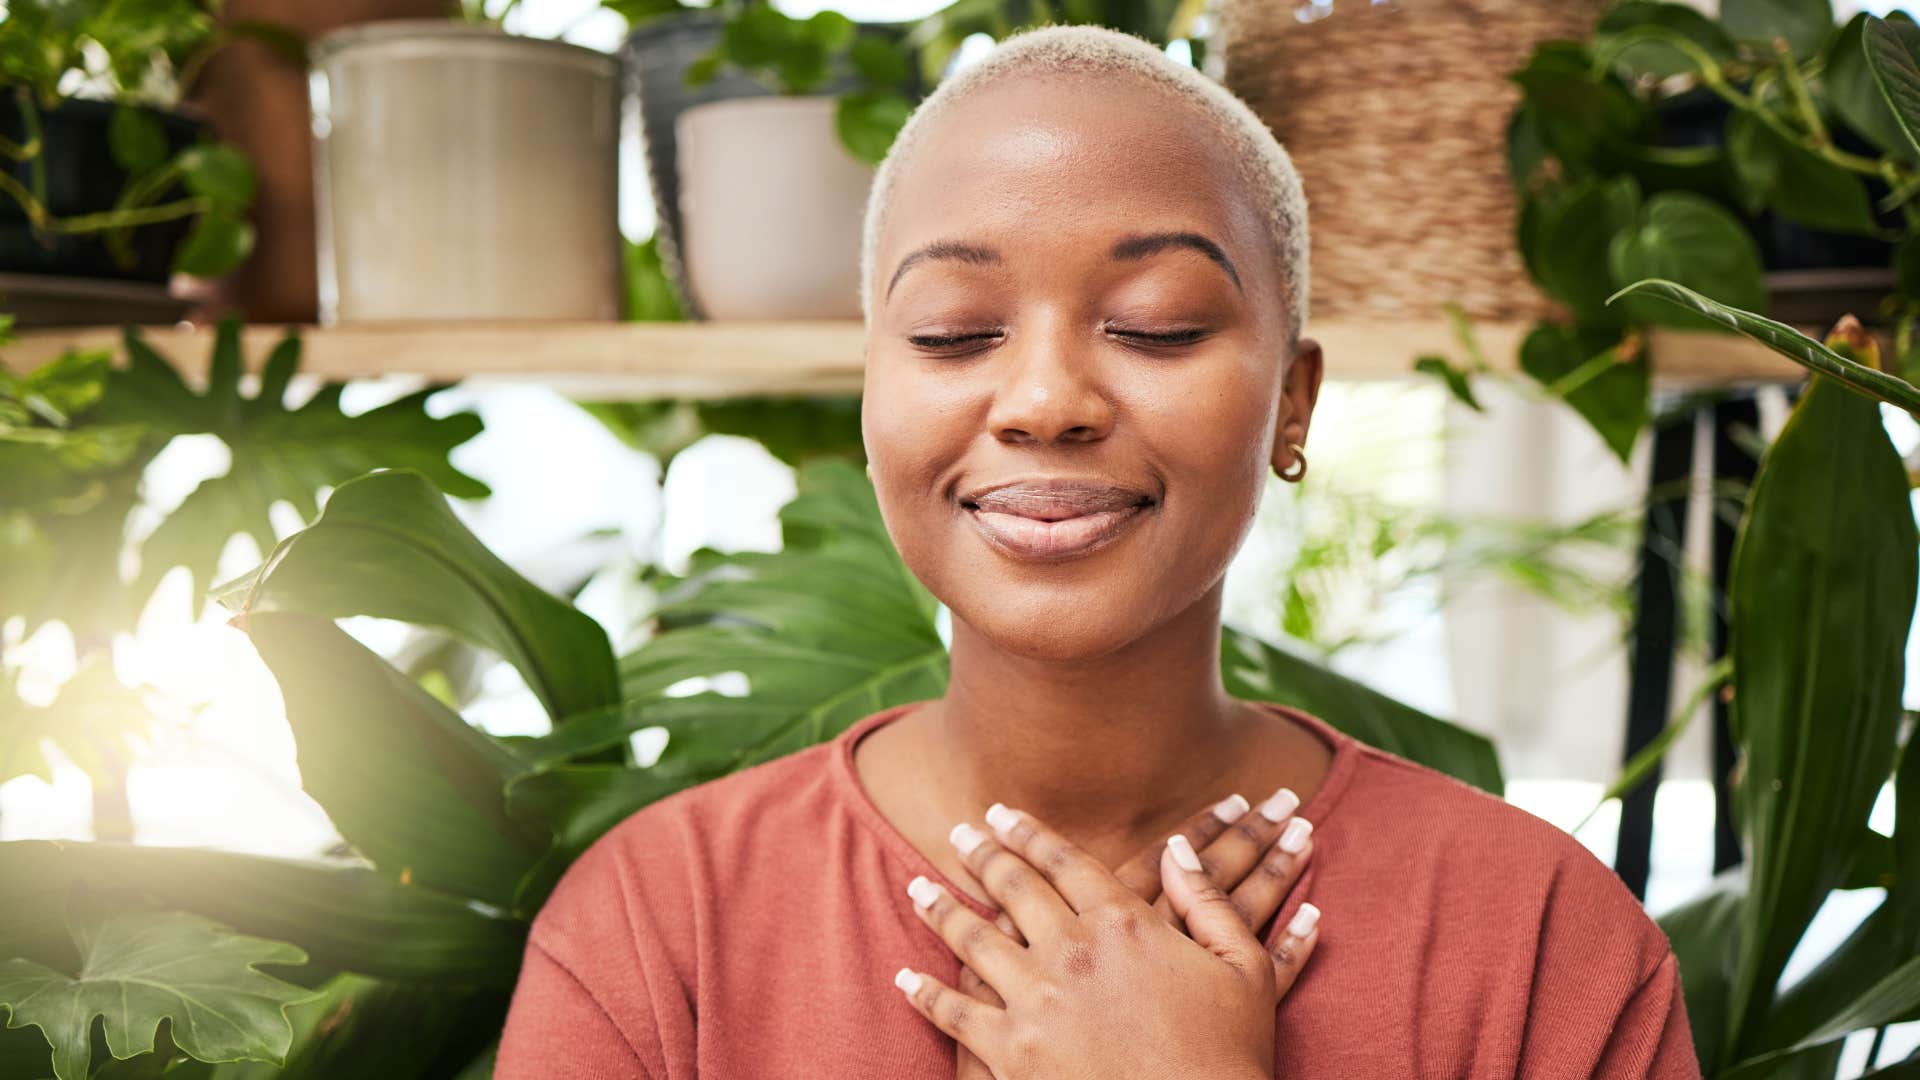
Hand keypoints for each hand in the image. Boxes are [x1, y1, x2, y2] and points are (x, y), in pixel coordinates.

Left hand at [896, 803, 1321, 1079]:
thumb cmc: (1227, 1057)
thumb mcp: (1243, 968)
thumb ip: (1207, 901)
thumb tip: (1177, 848)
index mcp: (1124, 923)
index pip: (1066, 862)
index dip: (1031, 835)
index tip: (1003, 814)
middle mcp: (1072, 950)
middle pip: (1015, 888)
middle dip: (983, 855)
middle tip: (960, 833)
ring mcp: (1036, 1000)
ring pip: (974, 939)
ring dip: (943, 909)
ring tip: (920, 888)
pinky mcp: (1010, 1051)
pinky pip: (955, 1014)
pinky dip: (925, 993)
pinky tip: (906, 978)